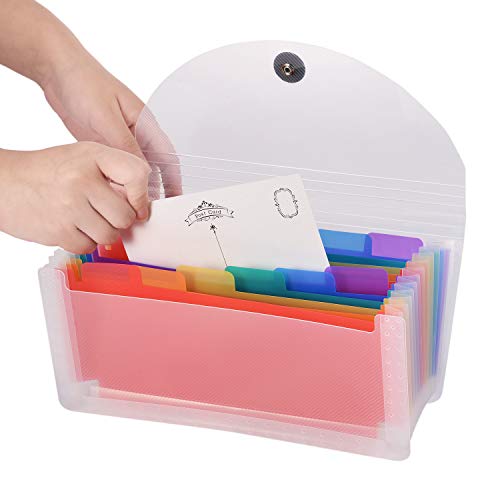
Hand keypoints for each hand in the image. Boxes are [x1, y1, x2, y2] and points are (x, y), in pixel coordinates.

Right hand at [0, 142, 150, 253]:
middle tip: (104, 212)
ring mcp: (69, 207)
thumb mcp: (85, 158)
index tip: (138, 206)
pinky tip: (72, 227)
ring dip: (102, 232)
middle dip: (119, 219)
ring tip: (86, 218)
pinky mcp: (58, 231)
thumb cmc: (50, 171)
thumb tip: (141, 207)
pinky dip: (84, 242)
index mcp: (92, 156)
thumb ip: (116, 174)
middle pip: (125, 216)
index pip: (136, 174)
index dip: (142, 196)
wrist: (4, 183)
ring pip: (110, 235)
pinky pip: (89, 247)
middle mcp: (81, 180)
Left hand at [42, 53, 181, 197]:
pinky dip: (116, 183)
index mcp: (145, 124)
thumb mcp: (107, 118)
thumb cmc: (85, 83)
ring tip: (132, 209)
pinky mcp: (104, 144)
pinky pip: (115, 169)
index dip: (174, 181)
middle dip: (155, 191)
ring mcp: (120, 141)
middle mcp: (136, 135)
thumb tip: (142, 172)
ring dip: (134, 189)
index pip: (168, 158)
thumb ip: (125, 145)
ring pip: (134, 172)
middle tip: (151, 212)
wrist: (57, 71)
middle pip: (153, 169)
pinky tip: (112, 196)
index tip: (175, 200)